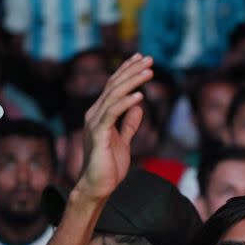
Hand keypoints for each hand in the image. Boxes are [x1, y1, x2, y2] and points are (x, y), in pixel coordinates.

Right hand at [77, 53, 152, 200]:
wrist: (97, 186)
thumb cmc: (109, 166)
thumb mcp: (123, 141)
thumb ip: (129, 124)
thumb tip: (139, 107)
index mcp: (100, 114)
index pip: (114, 87)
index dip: (127, 71)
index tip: (141, 59)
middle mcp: (95, 114)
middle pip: (114, 85)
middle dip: (132, 70)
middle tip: (148, 58)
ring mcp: (95, 123)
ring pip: (114, 95)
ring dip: (132, 82)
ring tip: (149, 72)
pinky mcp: (98, 134)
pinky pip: (112, 114)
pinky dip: (126, 103)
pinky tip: (139, 96)